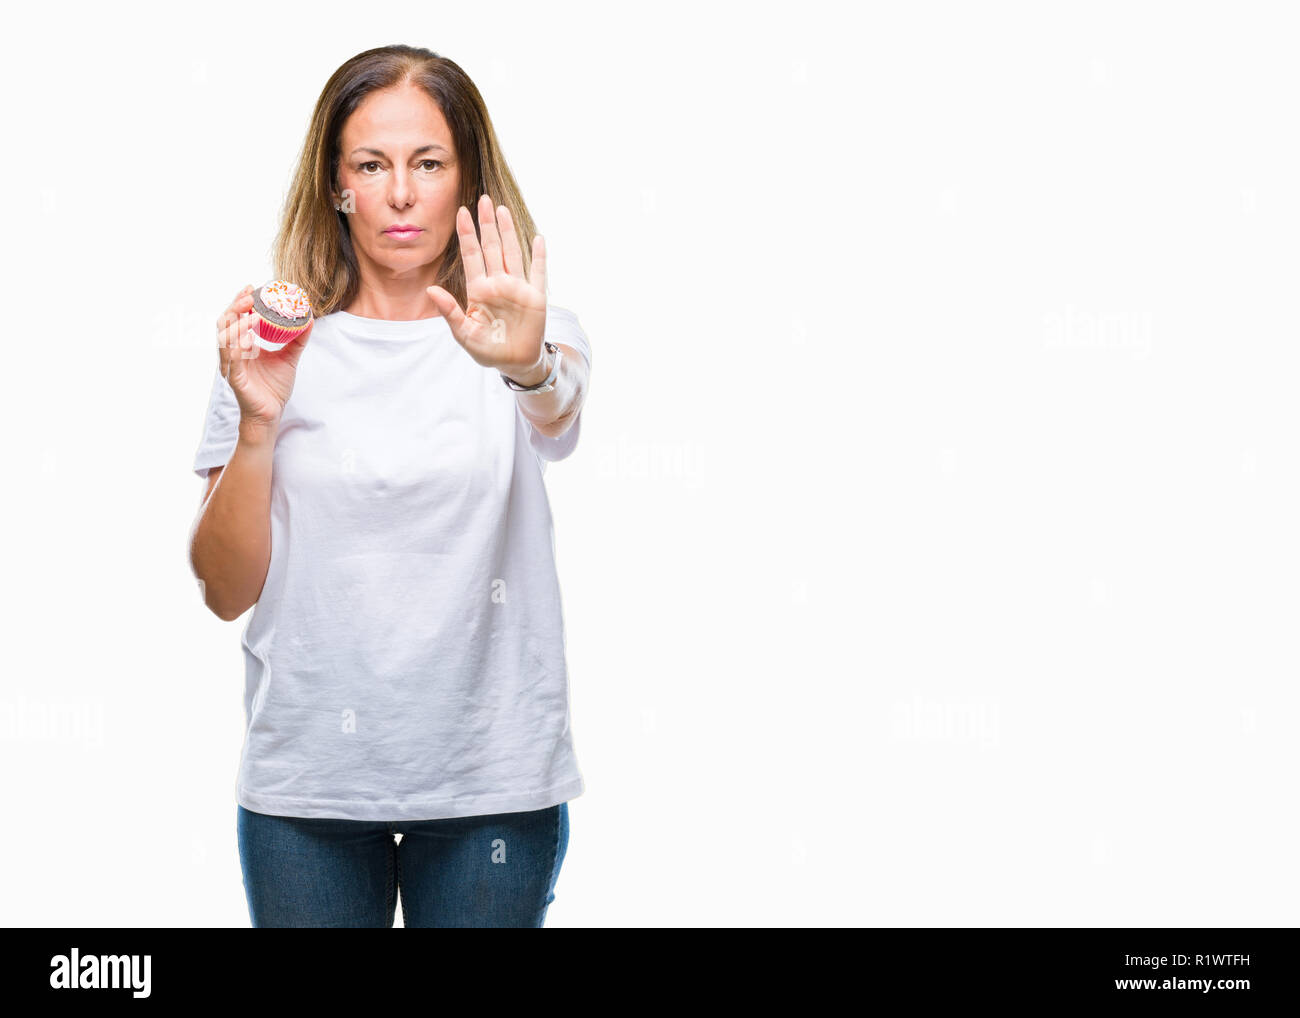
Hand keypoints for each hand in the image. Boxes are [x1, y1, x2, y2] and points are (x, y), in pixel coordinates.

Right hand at [215, 283, 313, 429]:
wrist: (271, 414)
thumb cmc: (274, 387)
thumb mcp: (289, 358)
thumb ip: (297, 339)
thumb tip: (309, 319)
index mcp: (242, 345)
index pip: (235, 318)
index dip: (240, 301)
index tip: (251, 287)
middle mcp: (232, 353)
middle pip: (225, 324)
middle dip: (235, 307)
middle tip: (248, 296)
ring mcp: (231, 366)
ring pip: (225, 340)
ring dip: (236, 325)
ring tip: (249, 314)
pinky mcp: (235, 380)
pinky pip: (233, 362)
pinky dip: (238, 349)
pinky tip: (247, 339)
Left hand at [426, 194, 547, 379]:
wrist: (515, 363)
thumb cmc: (487, 349)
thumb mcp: (464, 334)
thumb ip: (449, 312)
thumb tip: (431, 290)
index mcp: (479, 290)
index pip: (472, 256)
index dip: (467, 235)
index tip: (461, 213)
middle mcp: (498, 283)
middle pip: (492, 248)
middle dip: (487, 224)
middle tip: (483, 200)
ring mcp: (517, 288)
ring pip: (512, 253)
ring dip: (508, 232)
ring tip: (502, 210)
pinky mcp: (535, 297)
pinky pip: (538, 273)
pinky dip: (538, 257)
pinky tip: (537, 239)